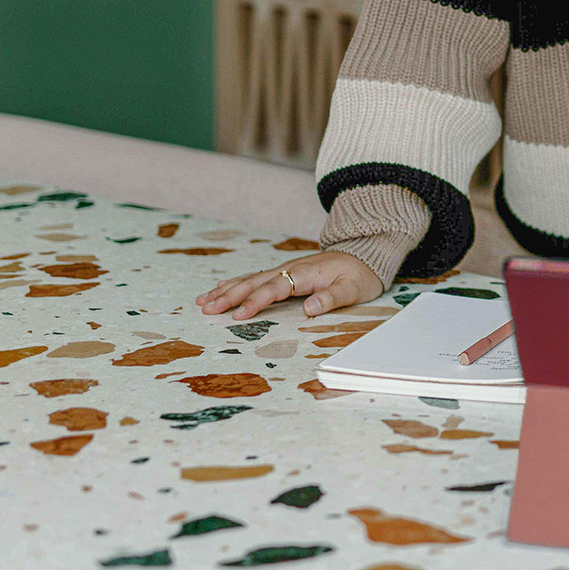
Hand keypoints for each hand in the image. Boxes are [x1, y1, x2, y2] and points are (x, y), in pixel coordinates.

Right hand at [195, 251, 383, 319]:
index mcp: (305, 273)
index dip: (255, 302)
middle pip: (254, 282)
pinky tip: (221, 289)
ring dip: (226, 290)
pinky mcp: (285, 273)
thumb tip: (310, 309)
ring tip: (203, 300)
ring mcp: (286, 270)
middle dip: (228, 296)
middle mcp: (290, 269)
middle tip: (206, 308)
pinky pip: (256, 279)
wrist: (365, 255)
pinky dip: (236, 284)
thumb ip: (331, 298)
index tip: (238, 315)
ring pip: (250, 279)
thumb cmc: (360, 275)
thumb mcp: (353, 289)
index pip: (274, 288)